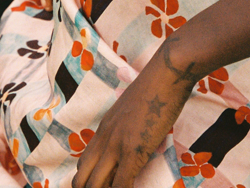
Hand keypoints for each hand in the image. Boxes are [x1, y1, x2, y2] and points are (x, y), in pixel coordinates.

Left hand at [72, 37, 198, 187]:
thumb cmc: (157, 85)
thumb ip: (129, 125)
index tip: (100, 185)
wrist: (166, 72)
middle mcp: (105, 138)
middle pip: (82, 178)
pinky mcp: (133, 152)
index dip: (88, 181)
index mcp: (104, 128)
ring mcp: (117, 146)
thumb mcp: (133, 107)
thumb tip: (138, 137)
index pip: (83, 164)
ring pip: (95, 185)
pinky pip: (121, 185)